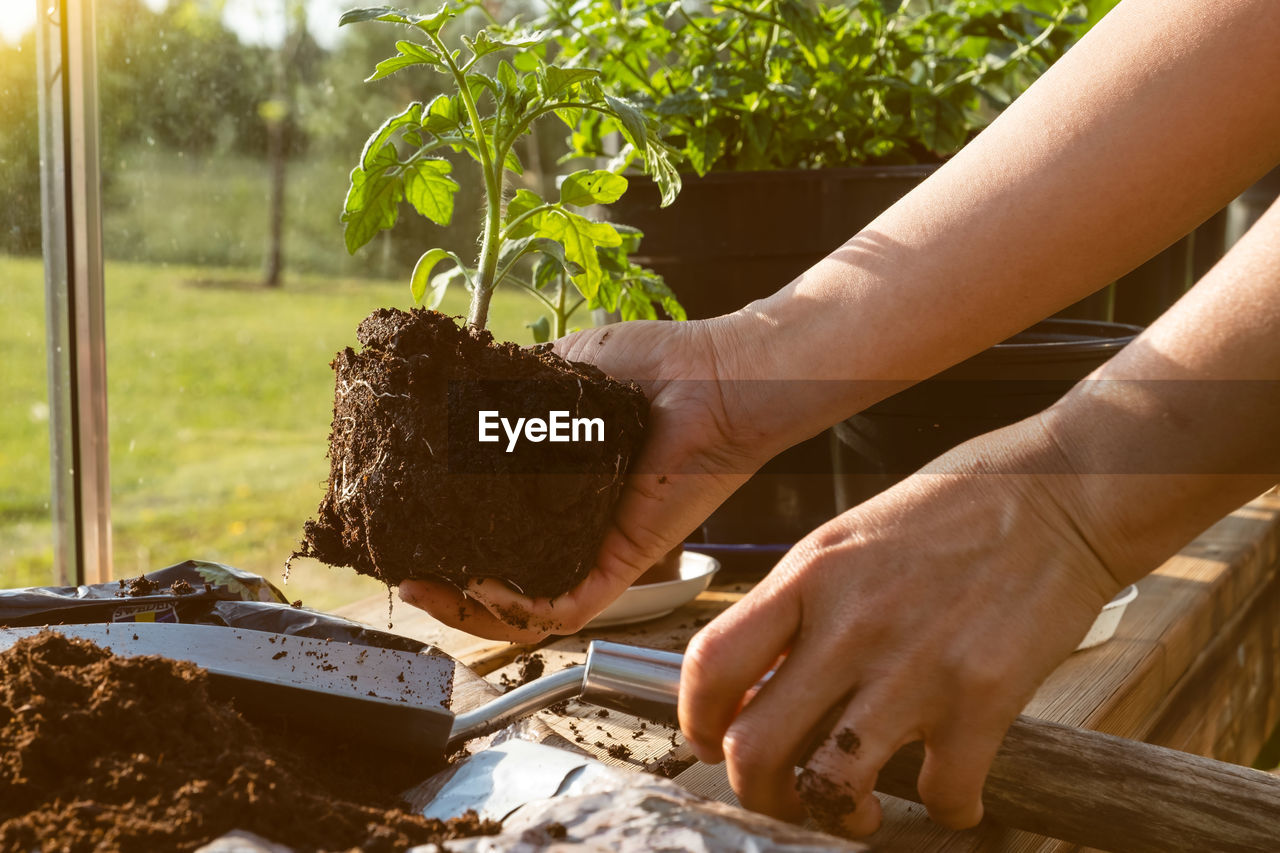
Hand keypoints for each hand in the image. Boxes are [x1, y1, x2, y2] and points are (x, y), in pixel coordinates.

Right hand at [398, 315, 782, 640]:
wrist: (715, 375)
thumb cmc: (656, 363)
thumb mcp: (563, 368)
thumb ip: (510, 387)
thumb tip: (451, 392)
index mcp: (556, 483)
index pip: (490, 524)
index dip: (443, 533)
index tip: (400, 525)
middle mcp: (571, 523)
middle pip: (500, 577)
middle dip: (444, 585)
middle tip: (402, 573)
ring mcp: (595, 546)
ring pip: (526, 606)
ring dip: (469, 608)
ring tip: (425, 589)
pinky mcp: (623, 560)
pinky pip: (567, 605)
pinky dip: (519, 608)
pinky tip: (480, 584)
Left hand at [678, 417, 1122, 835]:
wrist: (1064, 490)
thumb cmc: (959, 504)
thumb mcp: (852, 534)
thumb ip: (805, 601)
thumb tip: (767, 676)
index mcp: (809, 574)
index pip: (710, 662)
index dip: (695, 719)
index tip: (708, 741)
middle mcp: (848, 624)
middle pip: (754, 745)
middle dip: (756, 790)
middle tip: (780, 794)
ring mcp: (913, 665)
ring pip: (830, 784)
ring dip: (837, 813)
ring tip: (857, 806)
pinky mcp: (982, 698)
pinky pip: (941, 793)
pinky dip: (946, 808)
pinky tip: (953, 790)